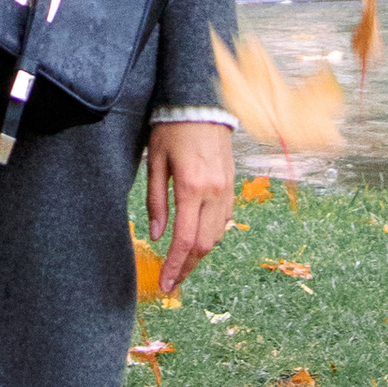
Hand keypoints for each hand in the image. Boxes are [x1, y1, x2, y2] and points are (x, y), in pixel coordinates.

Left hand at [147, 118, 233, 298]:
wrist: (201, 103)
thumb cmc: (172, 128)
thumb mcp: (156, 163)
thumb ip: (156, 201)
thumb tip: (156, 235)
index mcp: (192, 187)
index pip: (185, 240)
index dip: (175, 266)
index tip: (166, 283)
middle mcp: (215, 192)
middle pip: (204, 244)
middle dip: (188, 267)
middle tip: (172, 282)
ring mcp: (227, 189)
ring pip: (217, 235)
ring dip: (200, 254)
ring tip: (182, 264)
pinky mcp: (232, 184)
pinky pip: (225, 220)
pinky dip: (211, 235)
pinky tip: (197, 240)